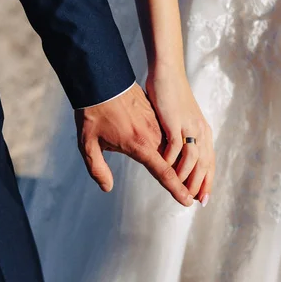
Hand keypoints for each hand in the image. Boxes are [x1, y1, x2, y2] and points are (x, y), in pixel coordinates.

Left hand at [75, 83, 193, 206]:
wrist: (101, 80)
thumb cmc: (92, 112)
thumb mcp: (87, 144)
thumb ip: (97, 168)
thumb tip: (106, 187)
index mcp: (140, 145)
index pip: (164, 172)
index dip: (176, 189)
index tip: (188, 201)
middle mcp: (153, 135)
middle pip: (174, 162)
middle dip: (184, 180)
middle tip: (193, 197)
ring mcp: (155, 123)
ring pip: (172, 148)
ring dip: (180, 163)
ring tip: (185, 179)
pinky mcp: (153, 114)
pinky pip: (166, 134)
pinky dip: (172, 147)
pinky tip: (170, 153)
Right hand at [146, 66, 214, 204]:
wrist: (168, 73)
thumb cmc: (171, 94)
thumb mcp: (180, 118)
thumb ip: (181, 135)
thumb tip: (176, 152)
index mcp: (203, 131)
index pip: (209, 162)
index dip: (207, 182)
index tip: (202, 199)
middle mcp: (201, 130)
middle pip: (204, 164)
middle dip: (198, 185)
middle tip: (191, 201)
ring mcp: (190, 126)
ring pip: (193, 159)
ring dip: (186, 177)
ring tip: (177, 189)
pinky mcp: (176, 121)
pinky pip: (177, 147)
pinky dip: (171, 160)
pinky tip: (164, 169)